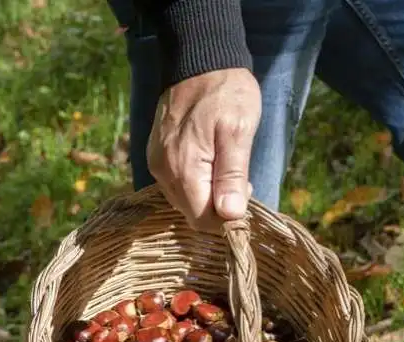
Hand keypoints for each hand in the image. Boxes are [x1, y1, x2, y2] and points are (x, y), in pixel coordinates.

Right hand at [147, 68, 260, 231]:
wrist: (200, 60)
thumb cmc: (226, 93)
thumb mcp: (239, 132)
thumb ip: (232, 176)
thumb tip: (230, 215)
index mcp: (183, 169)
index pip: (202, 219)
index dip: (227, 217)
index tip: (246, 192)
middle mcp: (163, 172)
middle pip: (192, 213)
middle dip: (219, 206)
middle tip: (242, 180)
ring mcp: (157, 164)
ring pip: (185, 201)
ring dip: (208, 195)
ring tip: (227, 168)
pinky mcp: (157, 156)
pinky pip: (177, 185)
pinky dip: (197, 183)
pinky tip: (211, 164)